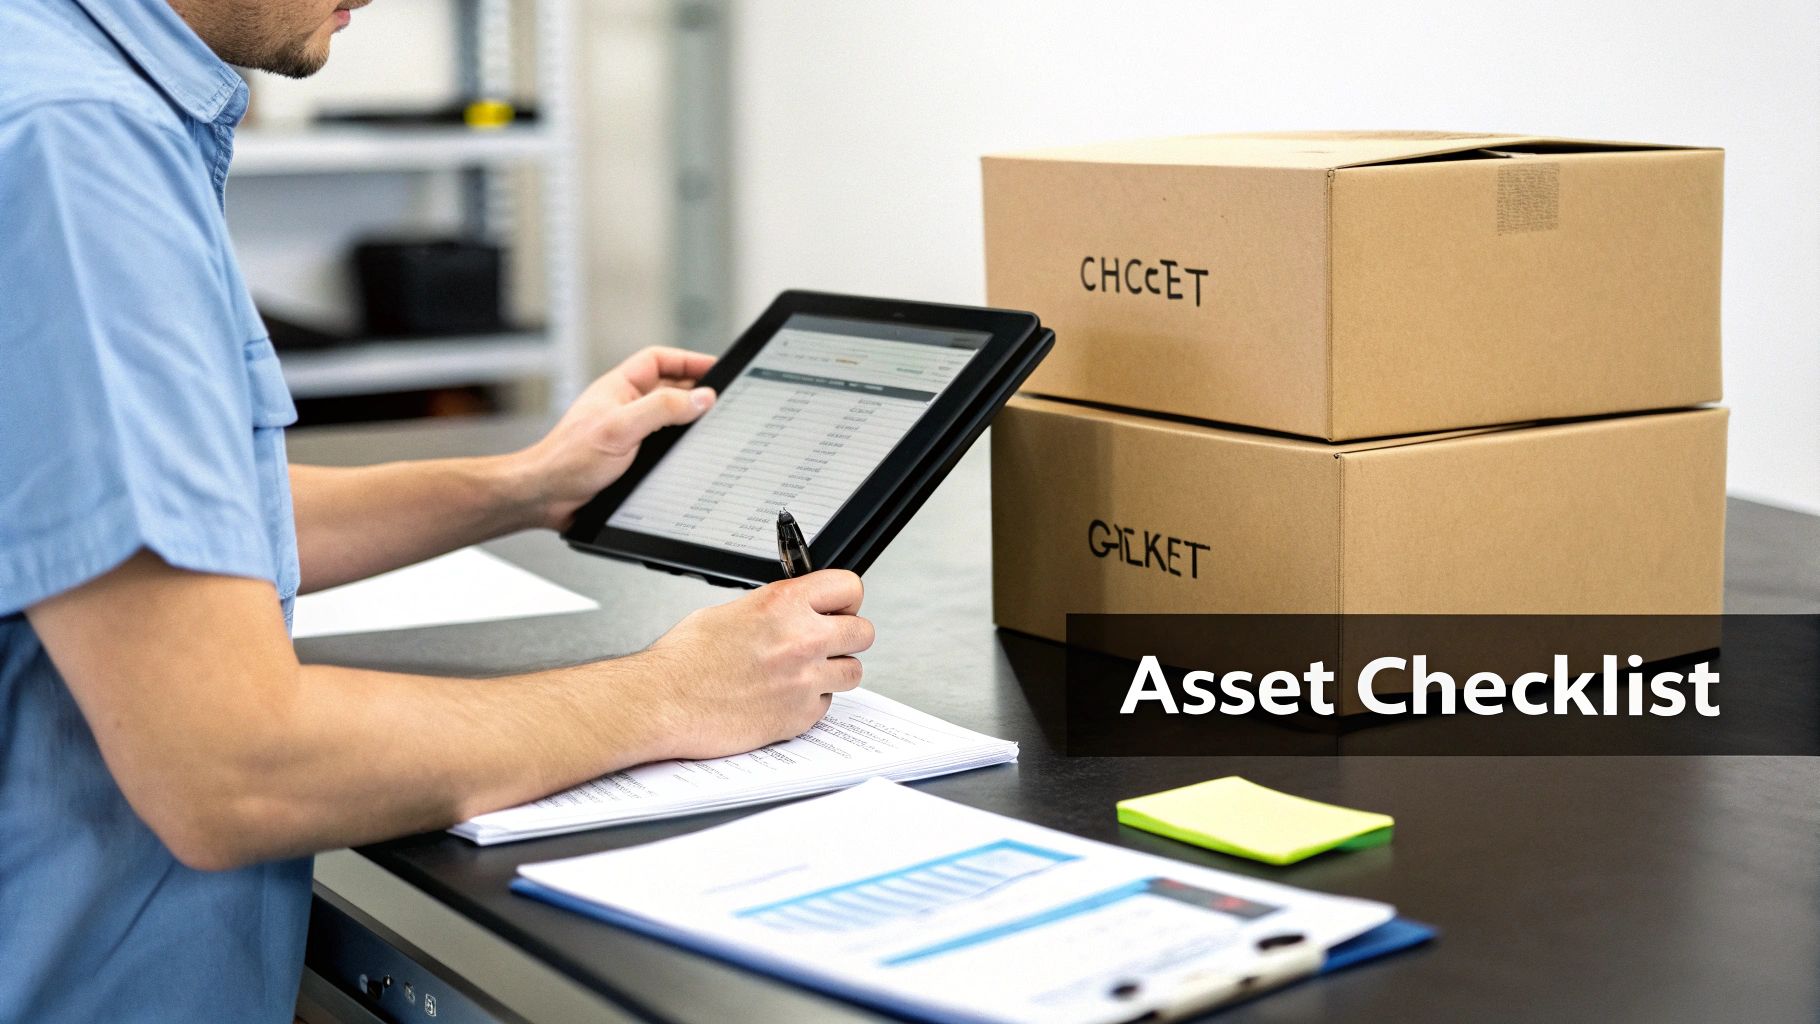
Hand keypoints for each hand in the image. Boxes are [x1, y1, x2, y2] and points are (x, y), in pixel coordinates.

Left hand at [511, 346, 718, 530]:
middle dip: (695, 393)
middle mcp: (624, 408)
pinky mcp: (629, 460)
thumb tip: (701, 398)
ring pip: (668, 421)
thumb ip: (662, 409)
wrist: (546, 497)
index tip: (716, 367)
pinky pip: (662, 448)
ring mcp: (627, 434)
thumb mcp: (621, 428)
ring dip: (688, 425)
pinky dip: (679, 450)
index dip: (688, 360)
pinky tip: (690, 458)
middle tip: (722, 402)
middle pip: (669, 390)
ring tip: (711, 428)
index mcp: (619, 389)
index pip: (659, 361)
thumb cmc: (568, 459)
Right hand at [634, 570, 873, 760]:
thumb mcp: (730, 610)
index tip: (839, 606)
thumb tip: (791, 609)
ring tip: (804, 673)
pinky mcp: (798, 716)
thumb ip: (773, 608)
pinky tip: (782, 697)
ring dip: (834, 671)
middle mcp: (801, 640)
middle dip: (847, 636)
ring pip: (853, 672)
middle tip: (828, 642)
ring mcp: (804, 681)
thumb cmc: (684, 660)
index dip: (845, 598)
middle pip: (863, 632)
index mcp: (783, 604)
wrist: (663, 702)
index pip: (849, 587)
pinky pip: (826, 706)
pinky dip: (809, 703)